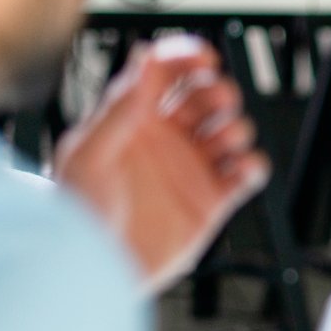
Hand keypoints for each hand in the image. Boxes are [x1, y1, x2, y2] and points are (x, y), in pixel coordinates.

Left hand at [55, 36, 269, 294]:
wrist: (93, 272)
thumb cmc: (77, 215)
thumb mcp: (89, 153)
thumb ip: (120, 106)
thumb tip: (144, 57)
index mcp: (134, 119)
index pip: (167, 72)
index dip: (189, 57)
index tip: (206, 58)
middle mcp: (166, 139)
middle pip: (208, 96)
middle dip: (220, 91)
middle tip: (217, 102)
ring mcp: (191, 169)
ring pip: (232, 130)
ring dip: (236, 128)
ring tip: (222, 143)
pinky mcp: (213, 200)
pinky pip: (249, 172)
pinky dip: (253, 165)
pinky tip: (240, 169)